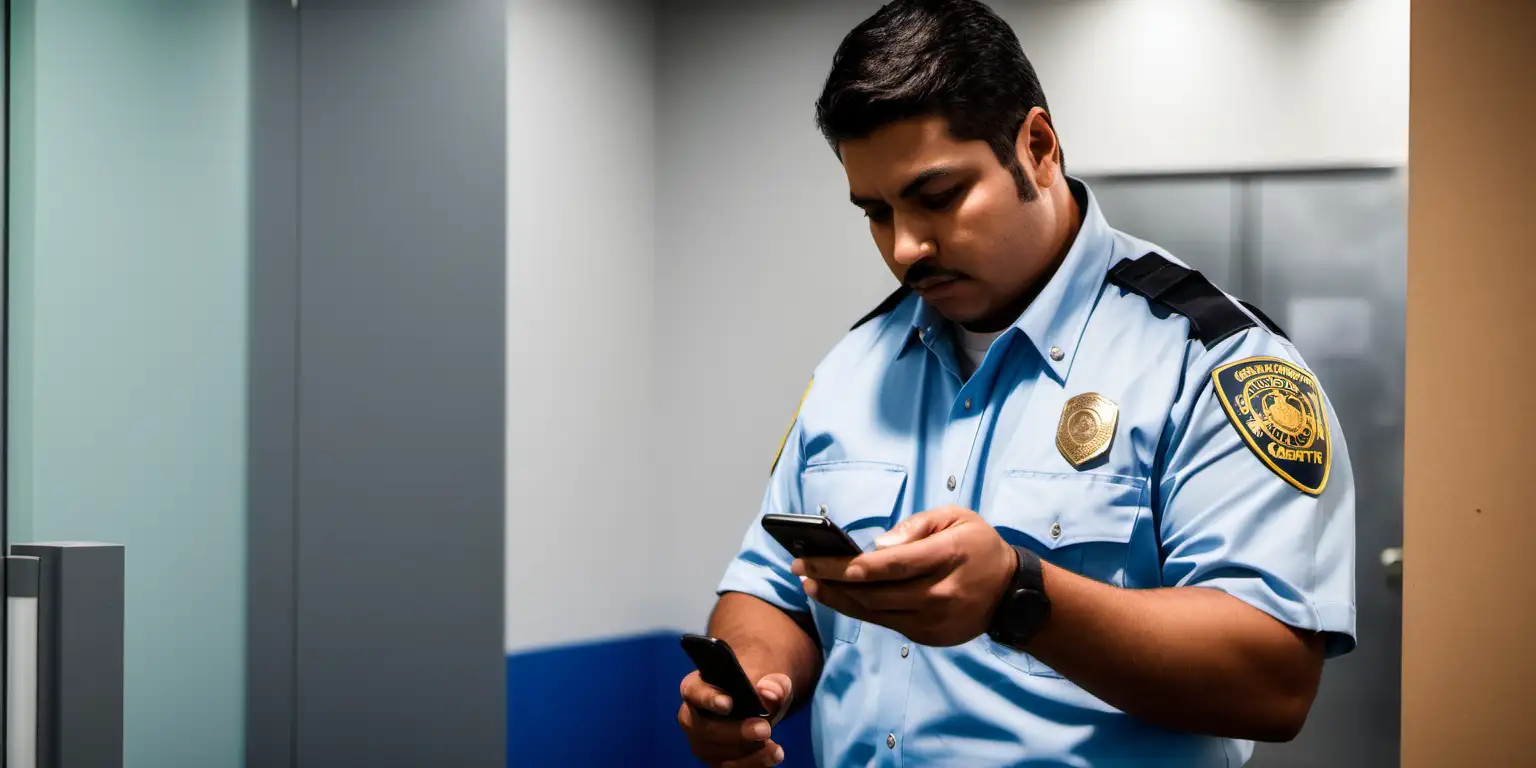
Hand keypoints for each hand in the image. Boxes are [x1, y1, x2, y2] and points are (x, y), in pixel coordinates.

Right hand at [677, 670, 792, 766]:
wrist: (759, 707)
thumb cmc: (757, 687)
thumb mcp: (771, 680)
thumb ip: (774, 684)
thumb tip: (768, 692)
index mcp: (696, 687)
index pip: (694, 692)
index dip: (708, 699)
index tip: (728, 704)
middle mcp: (692, 717)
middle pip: (707, 729)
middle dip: (737, 732)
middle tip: (765, 729)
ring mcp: (701, 742)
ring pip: (720, 753)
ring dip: (750, 751)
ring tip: (775, 747)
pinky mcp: (715, 760)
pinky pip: (731, 767)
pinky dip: (754, 762)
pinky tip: (773, 755)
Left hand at [793, 505, 1015, 646]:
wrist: (1010, 592)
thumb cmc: (978, 545)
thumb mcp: (956, 517)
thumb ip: (916, 526)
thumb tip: (878, 546)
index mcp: (948, 556)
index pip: (891, 565)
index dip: (850, 567)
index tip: (817, 560)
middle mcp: (940, 593)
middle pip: (875, 592)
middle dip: (831, 581)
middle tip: (799, 568)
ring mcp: (934, 620)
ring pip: (875, 612)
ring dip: (838, 599)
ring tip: (810, 583)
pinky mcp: (929, 636)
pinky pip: (886, 623)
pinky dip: (859, 610)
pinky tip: (838, 596)